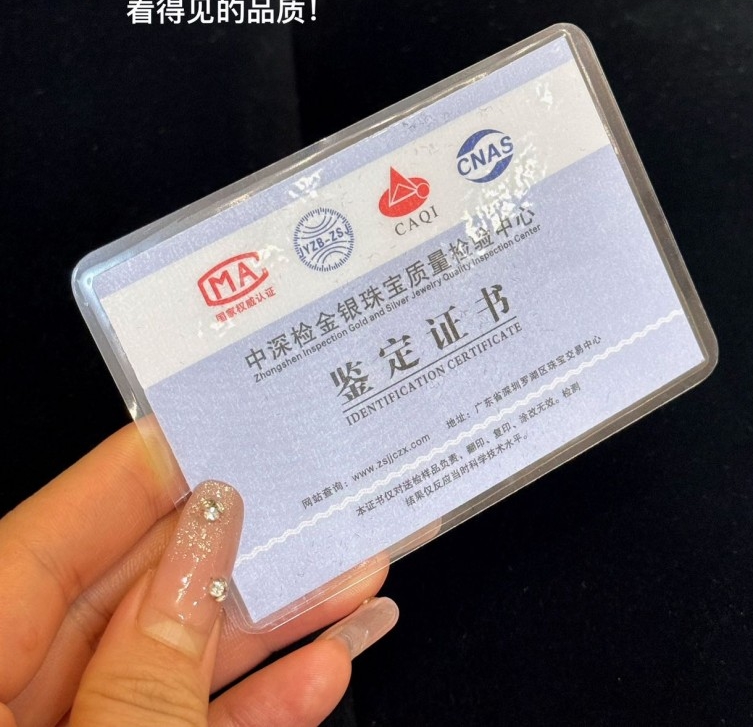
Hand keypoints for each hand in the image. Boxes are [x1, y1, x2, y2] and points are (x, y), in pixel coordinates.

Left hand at [0, 423, 396, 726]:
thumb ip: (148, 667)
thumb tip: (204, 544)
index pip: (40, 547)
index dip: (127, 480)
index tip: (207, 425)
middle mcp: (5, 708)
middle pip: (114, 601)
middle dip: (221, 550)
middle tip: (298, 493)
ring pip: (161, 668)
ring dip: (261, 629)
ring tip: (346, 574)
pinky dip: (249, 708)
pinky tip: (323, 667)